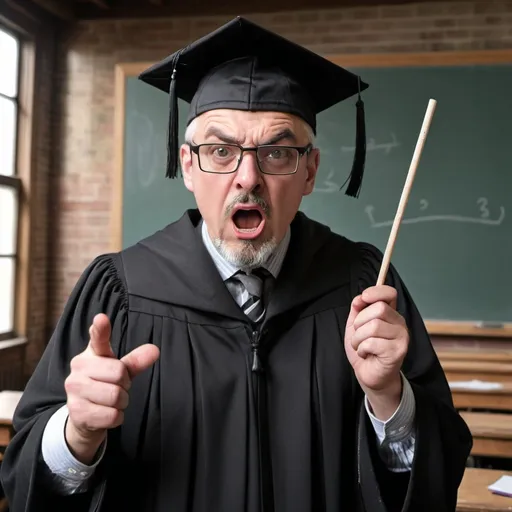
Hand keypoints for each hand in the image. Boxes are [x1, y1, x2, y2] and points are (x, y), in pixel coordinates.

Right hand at [64, 313, 159, 463]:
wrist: (84, 417)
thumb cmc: (104, 385)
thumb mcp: (120, 370)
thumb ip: (136, 360)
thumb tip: (155, 350)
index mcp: (91, 353)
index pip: (97, 339)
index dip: (101, 328)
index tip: (102, 318)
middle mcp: (78, 368)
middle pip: (119, 373)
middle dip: (125, 384)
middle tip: (117, 387)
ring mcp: (74, 390)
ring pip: (116, 396)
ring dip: (122, 402)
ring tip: (111, 401)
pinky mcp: (77, 413)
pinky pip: (112, 415)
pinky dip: (116, 417)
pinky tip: (107, 413)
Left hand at [344, 286, 408, 418]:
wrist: (369, 375)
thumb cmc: (364, 349)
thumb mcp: (355, 326)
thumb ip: (357, 310)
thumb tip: (359, 298)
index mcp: (390, 314)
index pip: (389, 293)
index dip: (376, 291)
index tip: (363, 298)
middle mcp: (399, 323)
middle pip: (378, 308)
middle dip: (360, 322)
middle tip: (359, 335)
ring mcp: (401, 338)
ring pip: (374, 326)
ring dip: (358, 338)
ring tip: (361, 346)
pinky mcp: (398, 352)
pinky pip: (372, 342)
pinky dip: (362, 349)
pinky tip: (366, 354)